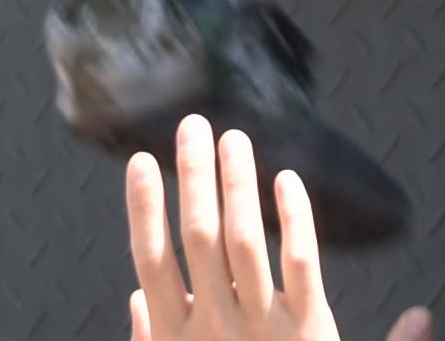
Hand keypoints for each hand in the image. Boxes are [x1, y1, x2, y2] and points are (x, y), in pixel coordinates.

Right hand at [127, 121, 422, 340]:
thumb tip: (135, 297)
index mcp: (177, 340)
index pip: (153, 263)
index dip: (144, 211)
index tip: (140, 162)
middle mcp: (214, 329)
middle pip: (198, 239)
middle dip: (193, 179)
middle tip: (192, 125)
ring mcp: (261, 329)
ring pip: (244, 242)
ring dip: (237, 186)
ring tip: (232, 139)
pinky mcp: (309, 333)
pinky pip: (302, 266)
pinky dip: (295, 220)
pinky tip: (287, 180)